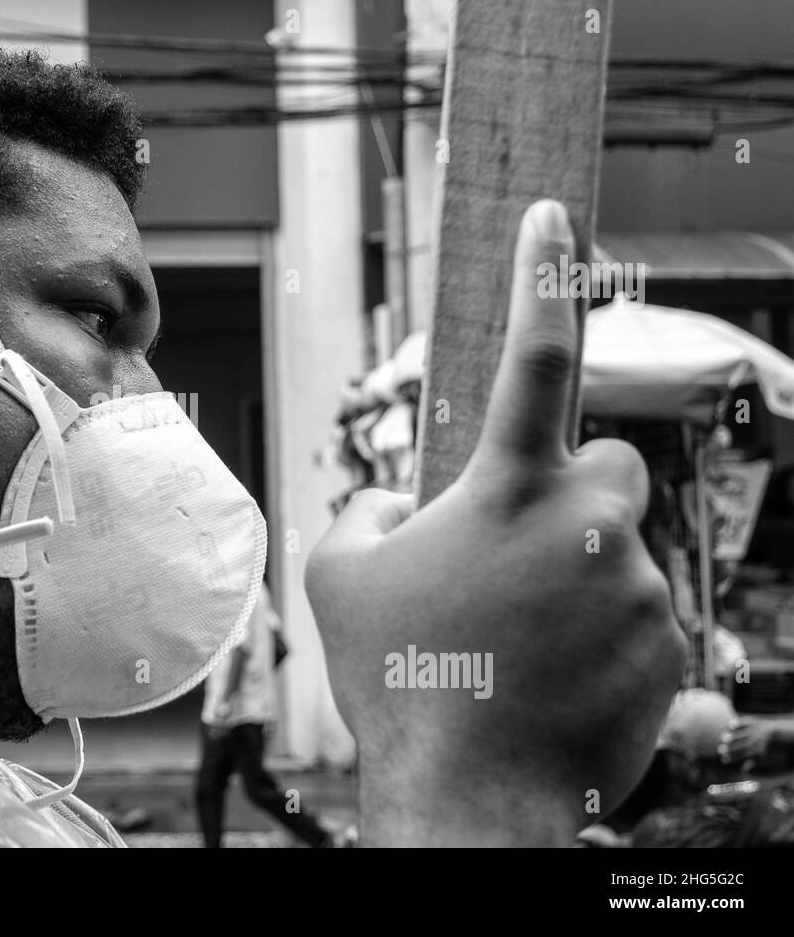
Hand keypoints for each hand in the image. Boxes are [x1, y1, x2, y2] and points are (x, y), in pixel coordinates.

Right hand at [305, 200, 686, 845]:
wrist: (471, 793)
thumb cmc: (398, 679)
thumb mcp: (338, 576)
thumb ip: (367, 509)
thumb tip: (399, 500)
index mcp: (506, 489)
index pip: (531, 353)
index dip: (540, 274)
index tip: (549, 214)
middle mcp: (587, 522)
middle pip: (607, 460)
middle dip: (569, 489)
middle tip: (515, 549)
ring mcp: (636, 585)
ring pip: (619, 542)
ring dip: (575, 569)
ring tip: (517, 637)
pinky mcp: (668, 642)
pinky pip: (639, 608)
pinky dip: (600, 627)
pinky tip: (552, 672)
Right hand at [718, 719, 770, 763]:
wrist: (770, 731)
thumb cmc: (759, 746)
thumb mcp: (758, 755)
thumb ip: (750, 762)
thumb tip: (742, 771)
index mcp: (759, 749)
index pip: (745, 754)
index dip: (734, 757)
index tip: (723, 759)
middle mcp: (758, 740)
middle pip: (745, 745)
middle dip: (732, 748)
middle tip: (720, 750)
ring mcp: (756, 730)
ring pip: (745, 734)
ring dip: (734, 736)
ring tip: (722, 739)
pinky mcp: (753, 721)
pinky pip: (746, 722)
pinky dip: (739, 724)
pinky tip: (730, 726)